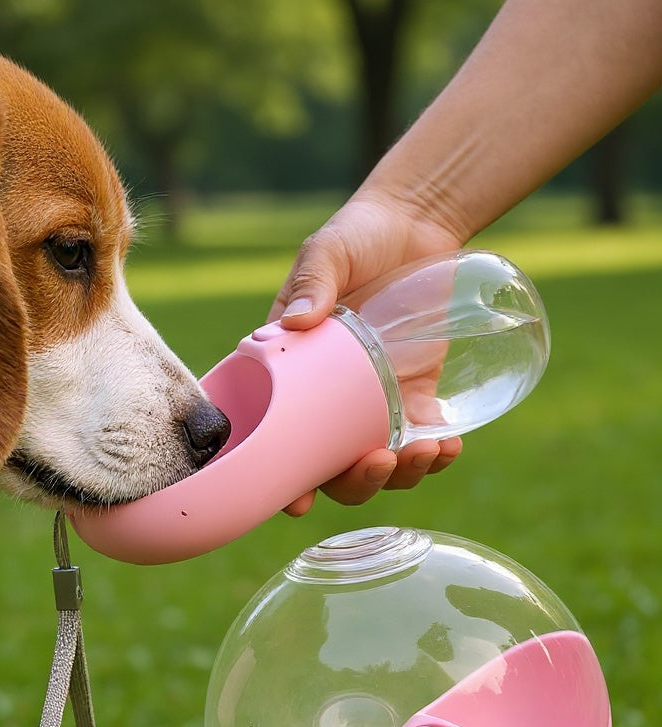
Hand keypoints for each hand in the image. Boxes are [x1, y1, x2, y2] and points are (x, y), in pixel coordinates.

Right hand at [272, 191, 465, 513]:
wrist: (418, 223)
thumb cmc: (358, 236)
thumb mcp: (327, 253)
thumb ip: (311, 281)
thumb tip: (296, 322)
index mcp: (290, 377)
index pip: (277, 439)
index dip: (283, 481)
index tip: (298, 502)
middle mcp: (327, 402)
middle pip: (330, 469)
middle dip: (354, 483)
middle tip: (378, 460)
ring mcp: (373, 403)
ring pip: (377, 464)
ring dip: (398, 476)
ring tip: (426, 453)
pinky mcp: (415, 395)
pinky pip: (421, 441)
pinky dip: (435, 456)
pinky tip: (449, 447)